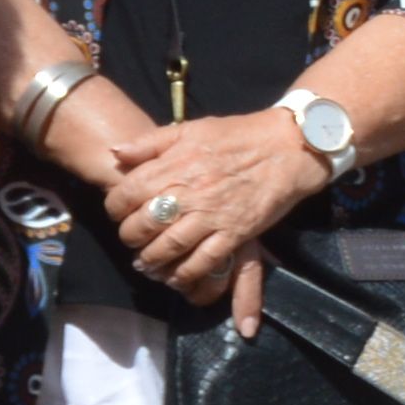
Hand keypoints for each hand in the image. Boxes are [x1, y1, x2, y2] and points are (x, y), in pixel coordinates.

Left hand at [102, 109, 328, 318]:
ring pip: (170, 247)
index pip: (128, 193)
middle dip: (130, 238)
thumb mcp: (191, 128)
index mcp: (176, 164)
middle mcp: (190, 191)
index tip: (119, 212)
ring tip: (146, 262)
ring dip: (152, 260)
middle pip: (144, 224)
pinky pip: (204, 261)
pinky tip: (177, 276)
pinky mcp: (236, 232)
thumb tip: (115, 153)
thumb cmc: (239, 135)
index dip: (116, 207)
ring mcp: (213, 214)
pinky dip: (186, 273)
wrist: (289, 146)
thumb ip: (151, 142)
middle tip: (131, 240)